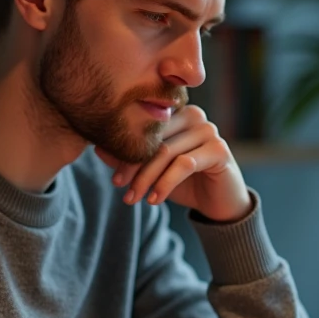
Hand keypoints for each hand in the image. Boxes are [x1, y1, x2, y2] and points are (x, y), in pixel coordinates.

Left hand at [96, 105, 251, 222]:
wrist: (220, 204)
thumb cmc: (186, 183)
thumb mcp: (155, 172)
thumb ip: (130, 158)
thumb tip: (98, 149)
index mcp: (177, 113)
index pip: (145, 129)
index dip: (126, 153)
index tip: (115, 179)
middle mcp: (194, 115)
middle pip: (154, 139)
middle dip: (134, 167)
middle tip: (121, 189)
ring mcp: (209, 130)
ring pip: (167, 152)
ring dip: (147, 178)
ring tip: (134, 199)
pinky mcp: (219, 149)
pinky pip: (184, 165)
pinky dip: (165, 184)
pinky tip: (155, 200)